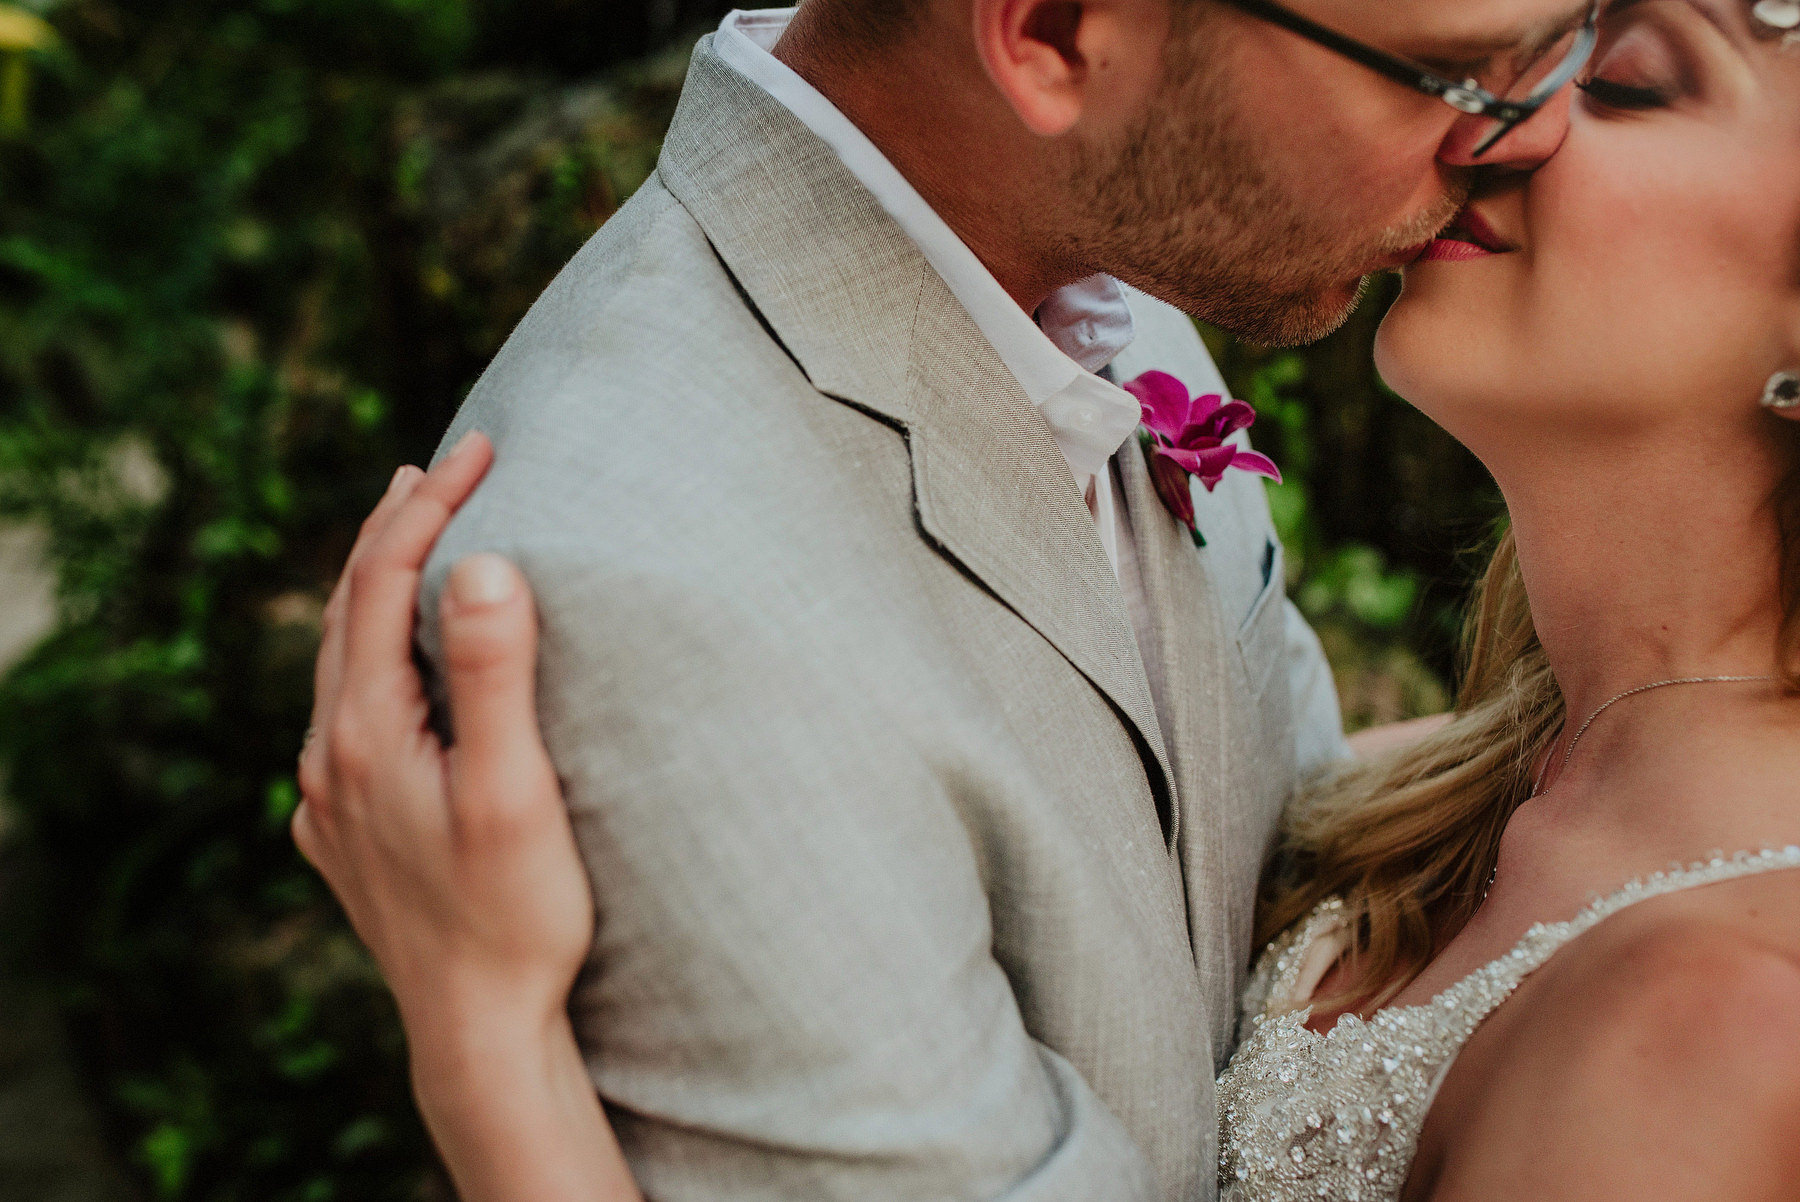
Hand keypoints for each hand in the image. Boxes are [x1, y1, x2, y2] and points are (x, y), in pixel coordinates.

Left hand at [294, 434, 636, 1201]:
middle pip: (349, 610)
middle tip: (442, 464)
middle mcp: (329, 755)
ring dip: (375, 588)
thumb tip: (483, 562)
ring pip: (340, 661)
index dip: (430, 505)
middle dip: (395, 527)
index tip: (483, 447)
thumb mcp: (515, 791)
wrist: (476, 1029)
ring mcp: (329, 797)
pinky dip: (370, 655)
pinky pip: (346, 713)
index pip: (385, 581)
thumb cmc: (512, 913)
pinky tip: (391, 665)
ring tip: (408, 534)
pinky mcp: (344, 831)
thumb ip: (494, 675)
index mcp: (366, 730)